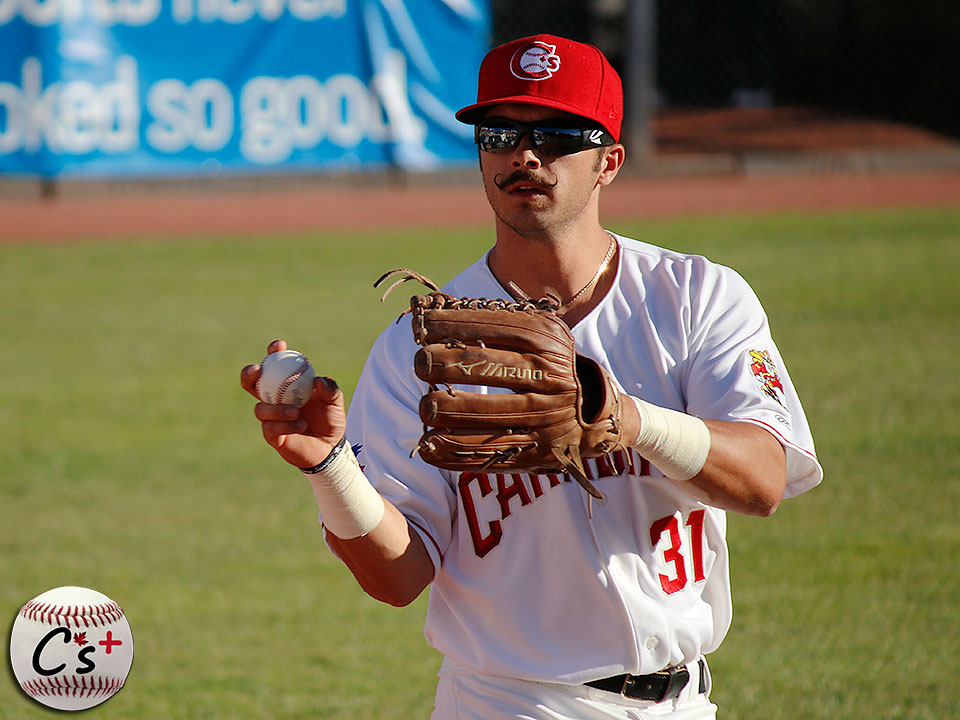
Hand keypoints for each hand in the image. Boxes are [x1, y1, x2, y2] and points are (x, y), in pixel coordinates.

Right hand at [240, 339, 345, 468]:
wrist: (330, 447)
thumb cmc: (330, 419)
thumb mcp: (335, 401)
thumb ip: (330, 388)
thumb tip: (318, 380)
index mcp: (287, 384)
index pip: (275, 365)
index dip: (273, 353)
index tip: (278, 346)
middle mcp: (274, 399)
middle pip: (251, 383)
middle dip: (249, 374)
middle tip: (258, 370)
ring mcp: (271, 417)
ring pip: (261, 408)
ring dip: (276, 408)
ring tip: (295, 411)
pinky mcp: (272, 435)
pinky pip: (270, 428)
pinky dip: (285, 425)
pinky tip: (301, 424)